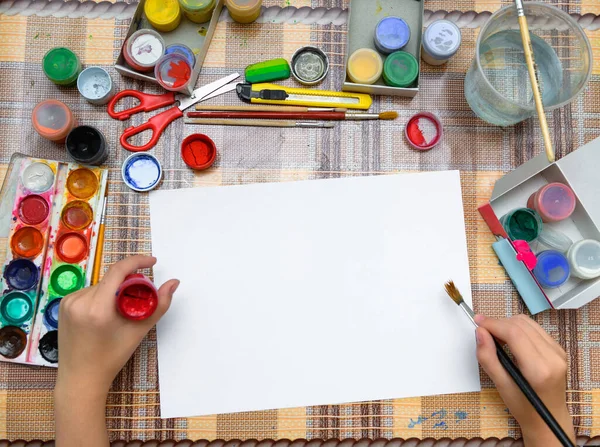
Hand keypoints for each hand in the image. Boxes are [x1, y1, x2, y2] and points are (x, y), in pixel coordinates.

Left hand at [54, 255, 178, 446]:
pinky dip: (101, 297)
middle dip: (128, 284)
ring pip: (101, 285)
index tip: (152, 262)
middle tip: (139, 300)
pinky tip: (104, 315)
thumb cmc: (111, 358)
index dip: (137, 261)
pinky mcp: (63, 306)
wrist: (81, 378)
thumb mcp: (138, 331)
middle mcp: (79, 301)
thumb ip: (159, 304)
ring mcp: (68, 303)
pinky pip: (89, 292)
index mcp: (97, 308)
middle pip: (111, 280)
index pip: (118, 271)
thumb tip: (174, 283)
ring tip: (120, 312)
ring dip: (114, 291)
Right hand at [475, 314, 574, 446]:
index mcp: (539, 369)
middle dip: (499, 323)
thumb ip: (488, 358)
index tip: (477, 321)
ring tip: (495, 336)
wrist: (547, 420)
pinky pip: (535, 329)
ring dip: (508, 324)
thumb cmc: (523, 407)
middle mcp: (553, 357)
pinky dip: (519, 329)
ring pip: (528, 323)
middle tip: (484, 332)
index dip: (493, 323)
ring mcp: (559, 352)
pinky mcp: (559, 350)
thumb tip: (480, 332)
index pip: (514, 333)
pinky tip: (510, 340)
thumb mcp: (501, 386)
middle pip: (521, 324)